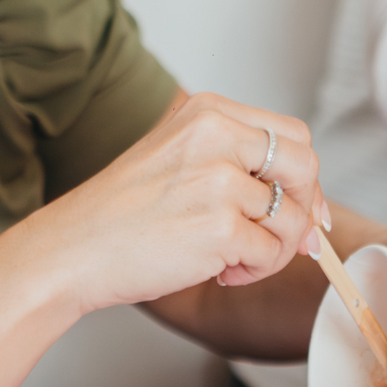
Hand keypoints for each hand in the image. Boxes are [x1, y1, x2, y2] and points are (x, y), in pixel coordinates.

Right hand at [44, 92, 322, 314]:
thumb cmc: (121, 215)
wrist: (74, 250)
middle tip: (279, 239)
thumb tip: (313, 214)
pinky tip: (222, 273)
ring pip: (294, 218)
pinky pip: (271, 253)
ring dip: (276, 250)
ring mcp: (219, 182)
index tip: (301, 207)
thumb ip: (239, 171)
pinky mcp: (220, 228)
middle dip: (304, 210)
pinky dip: (254, 271)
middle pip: (306, 167)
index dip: (305, 177)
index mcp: (208, 113)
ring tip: (237, 261)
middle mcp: (217, 137)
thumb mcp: (179, 160)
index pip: (291, 134)